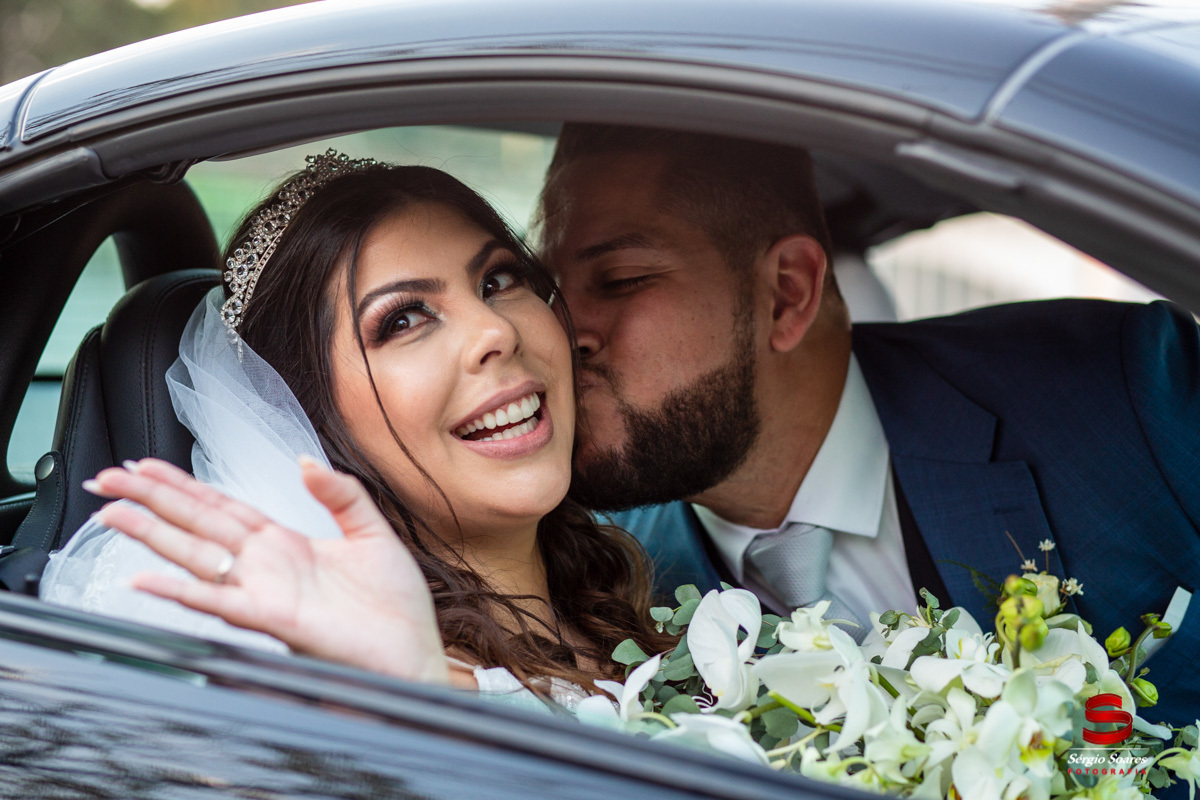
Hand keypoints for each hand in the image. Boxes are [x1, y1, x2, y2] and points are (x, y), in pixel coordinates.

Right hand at [85, 457, 451, 685]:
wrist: (414, 652)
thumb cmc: (395, 604)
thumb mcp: (373, 533)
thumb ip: (341, 494)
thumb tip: (306, 461)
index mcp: (287, 543)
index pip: (223, 507)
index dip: (184, 486)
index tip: (147, 466)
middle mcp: (267, 566)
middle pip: (197, 525)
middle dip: (152, 501)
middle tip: (108, 478)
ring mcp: (264, 592)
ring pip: (196, 558)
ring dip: (153, 536)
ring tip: (112, 513)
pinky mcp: (273, 618)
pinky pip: (219, 602)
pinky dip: (182, 591)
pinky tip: (147, 579)